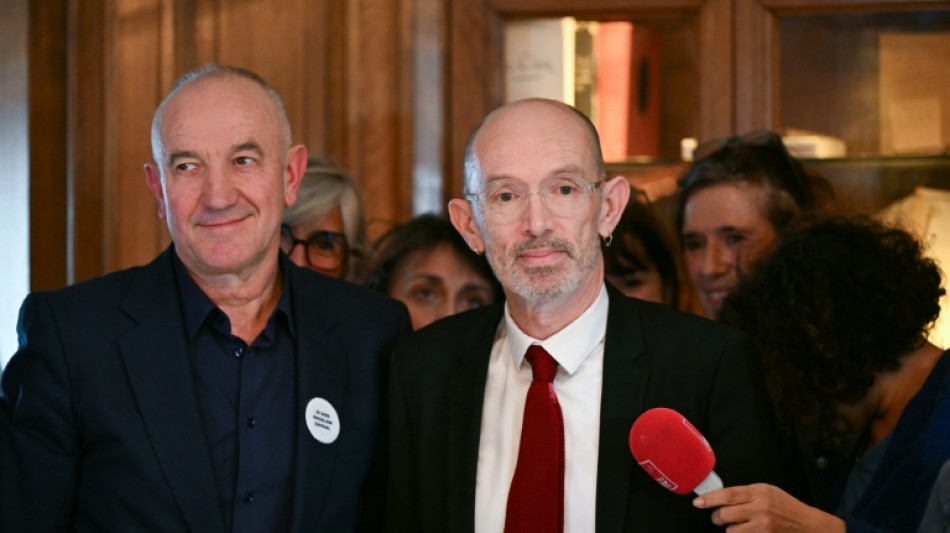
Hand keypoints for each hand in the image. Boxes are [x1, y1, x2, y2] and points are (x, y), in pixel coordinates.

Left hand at [692, 483, 845, 531]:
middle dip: (717, 517)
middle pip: (725, 514)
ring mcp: (763, 527)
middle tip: (719, 516)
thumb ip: (745, 493)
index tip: (698, 502)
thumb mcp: (767, 491)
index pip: (728, 495)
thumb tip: (720, 496)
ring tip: (739, 525)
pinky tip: (747, 531)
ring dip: (730, 529)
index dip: (710, 499)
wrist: (807, 525)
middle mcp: (760, 509)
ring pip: (731, 531)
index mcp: (759, 492)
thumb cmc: (785, 506)